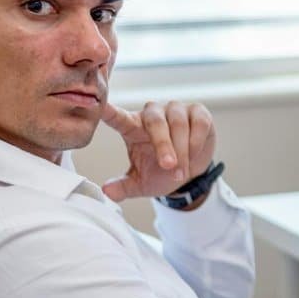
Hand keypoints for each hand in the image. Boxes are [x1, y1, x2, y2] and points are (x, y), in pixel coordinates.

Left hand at [100, 101, 216, 201]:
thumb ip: (124, 186)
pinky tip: (194, 154)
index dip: (110, 111)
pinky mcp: (197, 111)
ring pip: (178, 124)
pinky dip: (196, 142)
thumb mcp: (141, 183)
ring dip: (182, 150)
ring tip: (181, 171)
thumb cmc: (161, 172)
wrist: (190, 173)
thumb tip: (107, 191)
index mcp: (133, 127)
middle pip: (155, 122)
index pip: (118, 118)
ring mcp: (175, 110)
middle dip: (163, 145)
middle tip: (168, 166)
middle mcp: (153, 114)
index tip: (100, 106)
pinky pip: (198, 123)